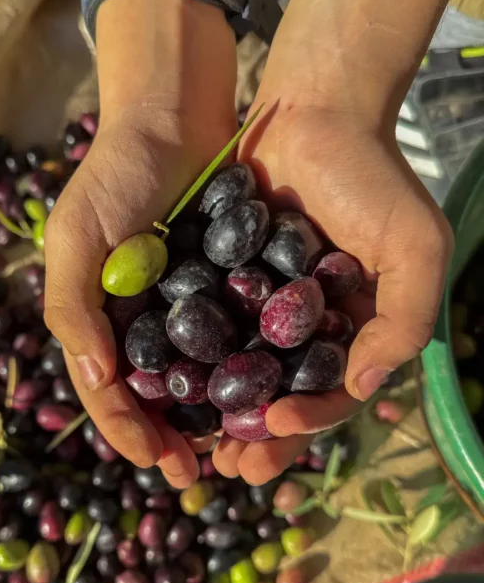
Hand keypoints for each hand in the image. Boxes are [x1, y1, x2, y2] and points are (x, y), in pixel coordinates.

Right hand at [44, 104, 235, 487]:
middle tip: (202, 474)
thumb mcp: (76, 237)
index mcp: (99, 315)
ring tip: (236, 447)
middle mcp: (142, 318)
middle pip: (156, 394)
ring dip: (213, 414)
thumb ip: (72, 306)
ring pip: (199, 374)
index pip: (108, 389)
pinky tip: (267, 391)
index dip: (129, 431)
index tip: (161, 464)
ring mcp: (185, 303)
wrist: (173, 116)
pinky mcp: (226, 282)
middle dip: (174, 437)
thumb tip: (94, 379)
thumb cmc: (116, 174)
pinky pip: (235, 334)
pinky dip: (245, 365)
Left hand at [213, 101, 452, 483]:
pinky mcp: (225, 278)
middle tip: (229, 468)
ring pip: (238, 372)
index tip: (276, 428)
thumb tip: (364, 386)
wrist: (316, 113)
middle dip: (257, 436)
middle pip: (279, 394)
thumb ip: (404, 320)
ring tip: (193, 441)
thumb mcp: (415, 247)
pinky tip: (168, 381)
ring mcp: (262, 305)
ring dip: (218, 411)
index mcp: (351, 330)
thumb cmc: (373, 178)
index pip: (331, 393)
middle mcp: (304, 326)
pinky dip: (191, 357)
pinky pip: (206, 327)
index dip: (308, 420)